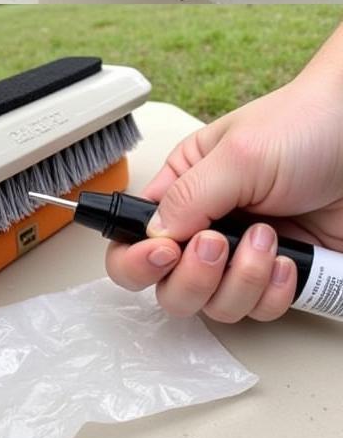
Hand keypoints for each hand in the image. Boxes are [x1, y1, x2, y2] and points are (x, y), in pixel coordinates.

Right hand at [106, 25, 342, 322]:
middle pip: (168, 286)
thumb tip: (154, 236)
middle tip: (219, 245)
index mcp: (182, 188)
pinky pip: (260, 311)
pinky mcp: (278, 275)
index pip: (132, 236)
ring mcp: (241, 254)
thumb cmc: (305, 126)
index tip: (164, 252)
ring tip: (268, 238)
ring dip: (243, 279)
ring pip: (215, 305)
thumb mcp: (238, 154)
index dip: (136, 257)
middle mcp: (205, 224)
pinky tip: (287, 260)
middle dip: (194, 276)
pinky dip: (274, 293)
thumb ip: (189, 196)